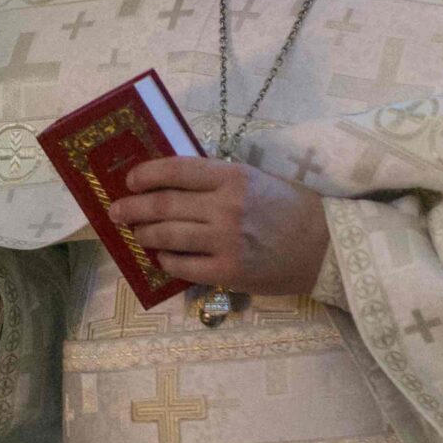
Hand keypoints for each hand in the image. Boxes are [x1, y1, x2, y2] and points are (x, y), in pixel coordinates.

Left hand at [107, 156, 327, 296]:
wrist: (325, 247)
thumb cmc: (291, 209)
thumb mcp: (257, 180)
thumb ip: (219, 180)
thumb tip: (174, 183)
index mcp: (233, 177)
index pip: (177, 170)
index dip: (147, 174)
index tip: (130, 180)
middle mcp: (225, 207)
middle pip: (164, 205)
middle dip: (132, 208)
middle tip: (116, 211)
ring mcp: (225, 241)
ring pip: (167, 236)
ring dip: (145, 234)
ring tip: (136, 233)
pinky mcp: (227, 272)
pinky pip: (183, 266)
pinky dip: (166, 260)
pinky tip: (161, 256)